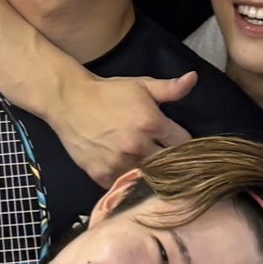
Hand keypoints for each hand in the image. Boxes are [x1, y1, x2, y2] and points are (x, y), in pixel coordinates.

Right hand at [48, 71, 195, 185]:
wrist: (69, 102)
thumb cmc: (109, 93)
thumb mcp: (142, 86)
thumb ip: (170, 88)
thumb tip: (194, 78)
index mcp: (151, 123)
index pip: (183, 143)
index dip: (184, 143)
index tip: (178, 143)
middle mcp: (137, 146)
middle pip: (168, 165)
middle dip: (170, 162)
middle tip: (167, 159)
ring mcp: (118, 162)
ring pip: (147, 178)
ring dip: (150, 174)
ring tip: (148, 167)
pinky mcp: (101, 175)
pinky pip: (123, 185)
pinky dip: (128, 181)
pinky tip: (128, 173)